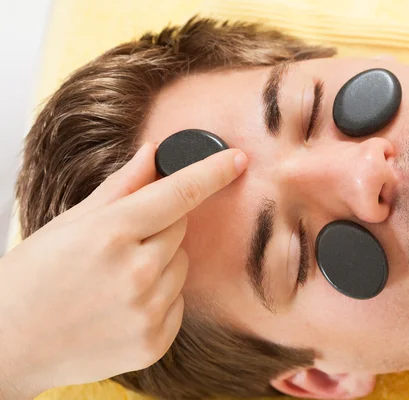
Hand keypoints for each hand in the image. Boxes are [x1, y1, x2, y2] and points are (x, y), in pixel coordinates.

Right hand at [0, 142, 246, 398]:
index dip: (213, 171)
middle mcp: (136, 273)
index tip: (238, 159)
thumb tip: (153, 153)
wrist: (8, 345)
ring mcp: (147, 311)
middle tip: (121, 244)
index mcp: (111, 233)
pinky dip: (160, 299)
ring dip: (161, 264)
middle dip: (159, 228)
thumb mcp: (70, 223)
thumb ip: (120, 186)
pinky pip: (179, 302)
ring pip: (182, 265)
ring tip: (117, 279)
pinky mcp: (153, 342)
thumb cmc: (32, 278)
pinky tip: (123, 305)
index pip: (180, 192)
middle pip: (180, 229)